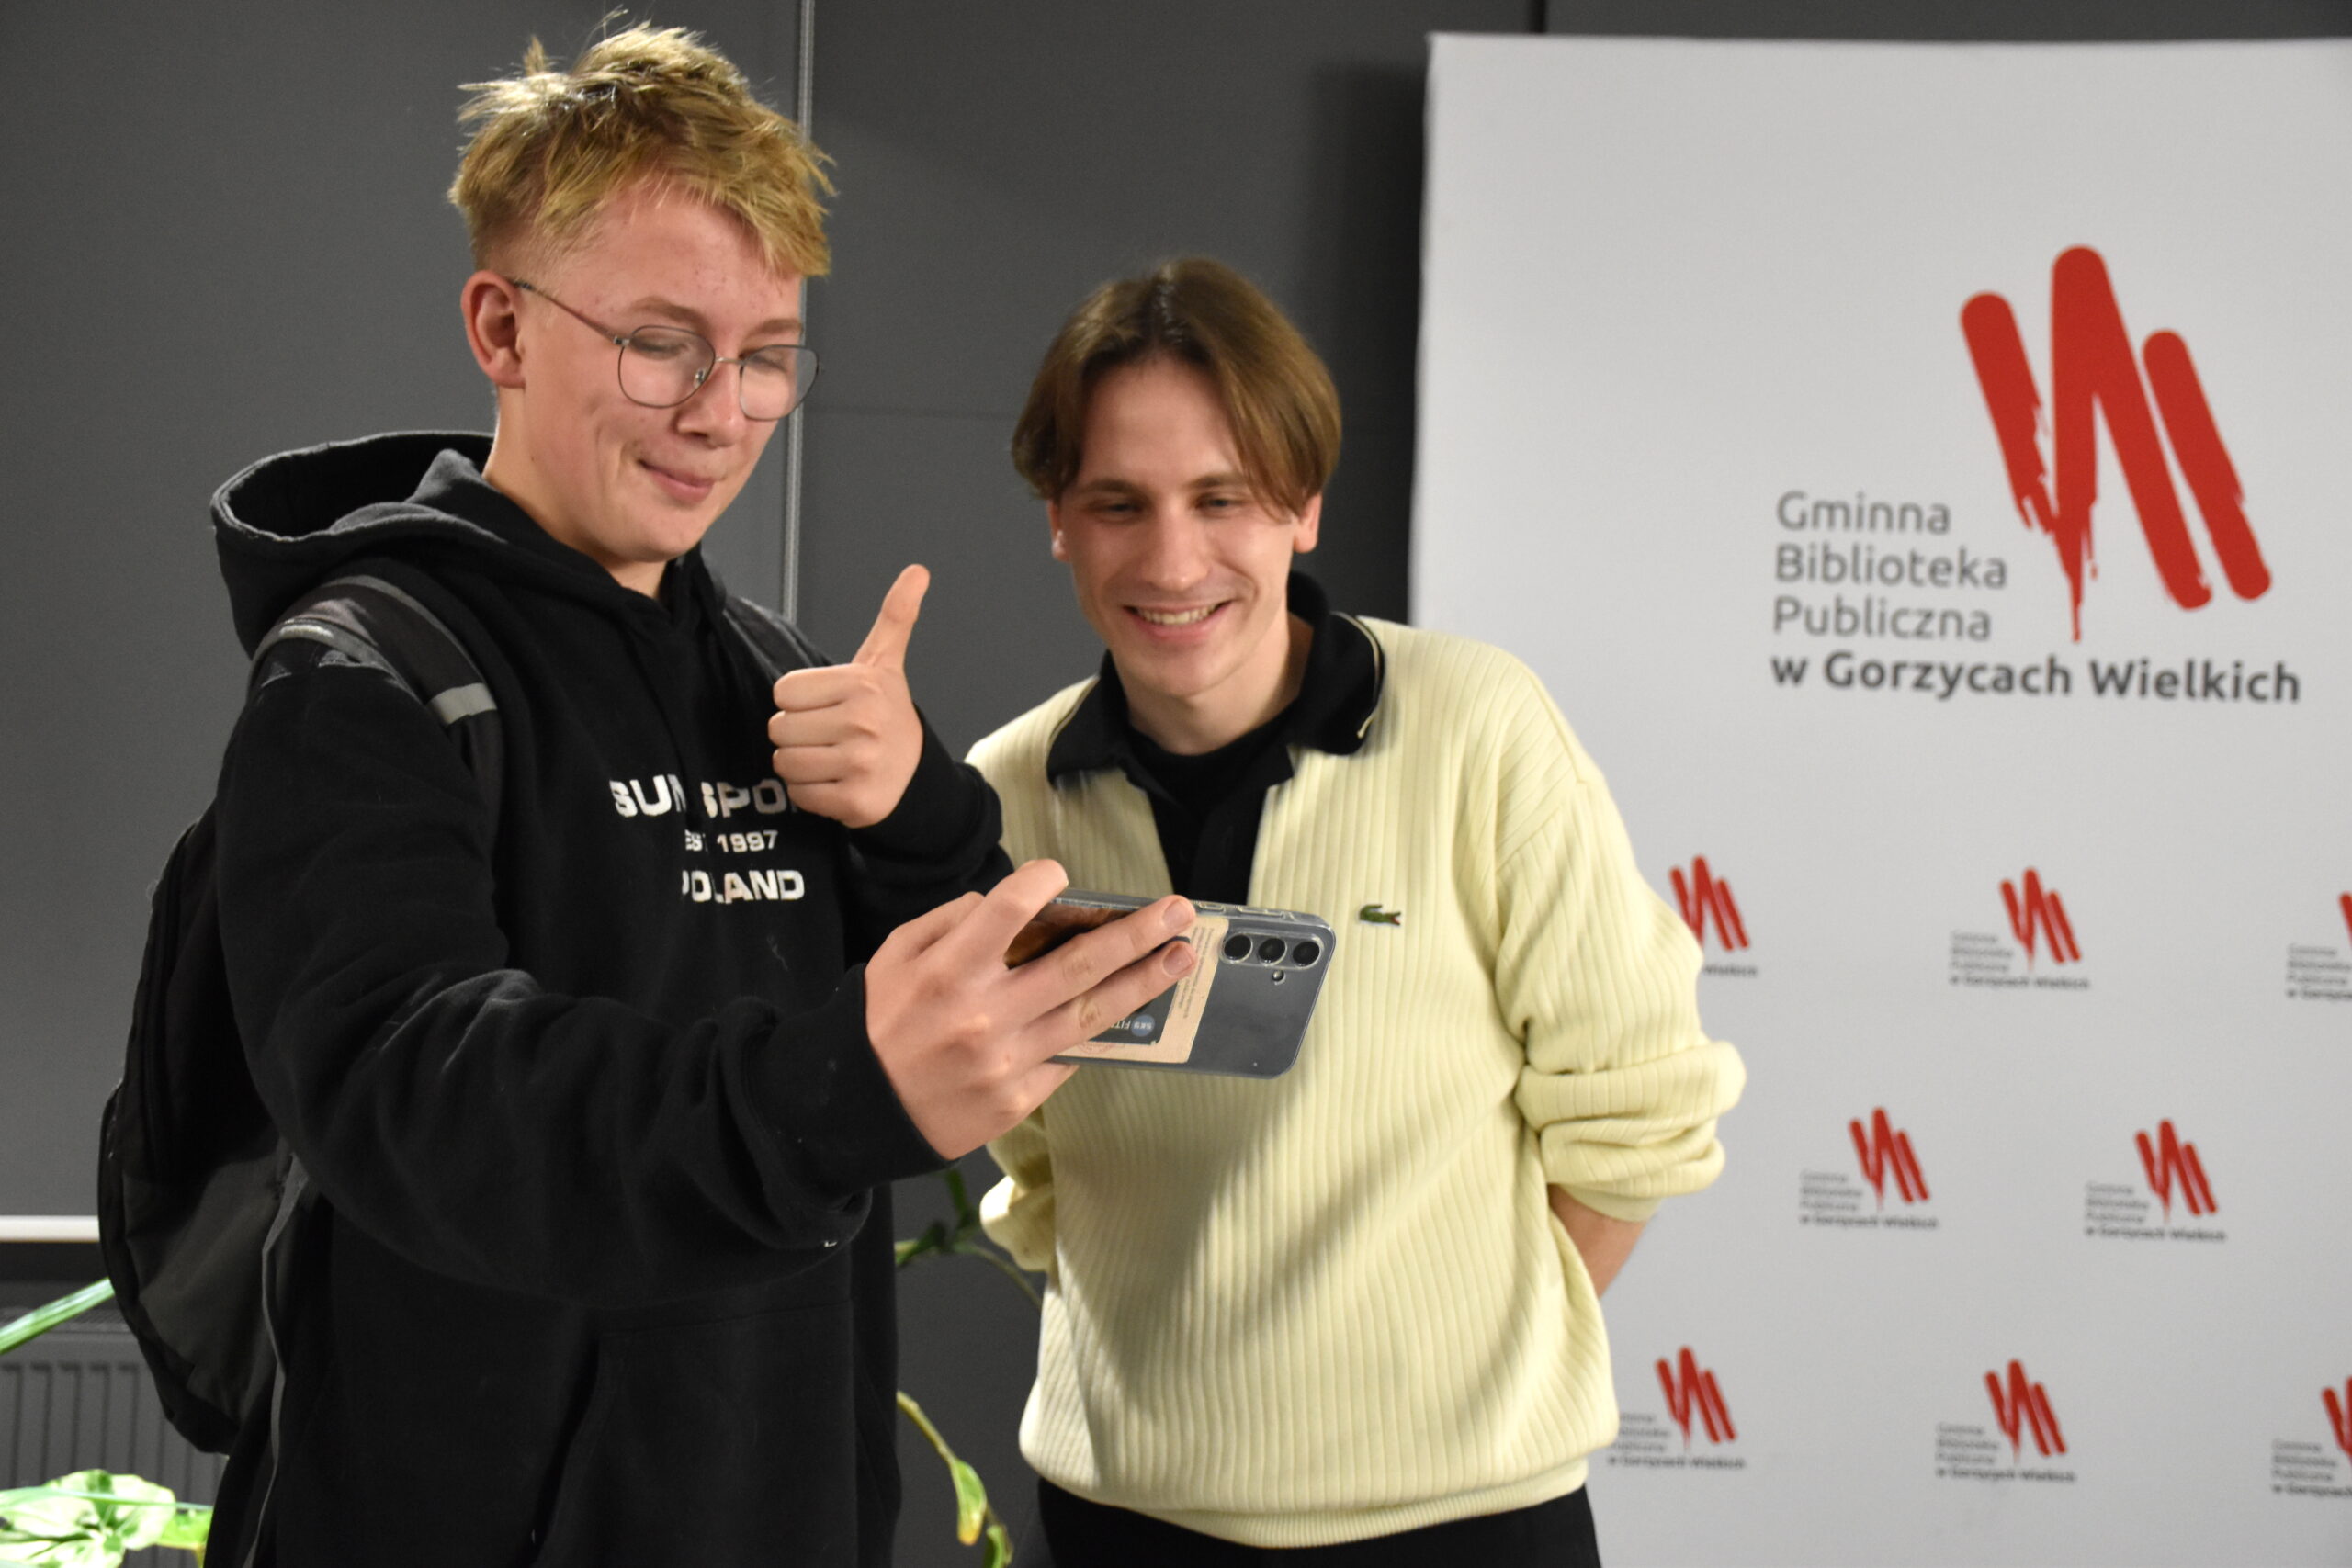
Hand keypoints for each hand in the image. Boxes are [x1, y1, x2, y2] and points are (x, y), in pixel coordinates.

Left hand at [768, 564, 927, 827]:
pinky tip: (836, 784)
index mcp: (863, 685)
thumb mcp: (886, 665)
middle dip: (797, 735)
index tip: (828, 707)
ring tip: (830, 759)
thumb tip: (918, 570)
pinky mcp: (854, 802)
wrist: (916, 777)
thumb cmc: (887, 716)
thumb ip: (895, 617)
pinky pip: (800, 795)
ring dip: (800, 765)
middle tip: (829, 736)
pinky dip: (811, 794)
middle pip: (779, 729)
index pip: (782, 693)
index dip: (799, 703)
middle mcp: (864, 723)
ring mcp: (860, 765)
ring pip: (784, 763)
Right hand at [865, 860, 1196, 1157]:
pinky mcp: (1018, 1098)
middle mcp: (984, 1014)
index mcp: (948, 970)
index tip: (1061, 873)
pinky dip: (1097, 1032)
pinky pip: (1069, 1057)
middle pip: (1076, 965)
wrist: (856, 1112)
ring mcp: (1007, 1061)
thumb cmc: (877, 1025)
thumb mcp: (895, 957)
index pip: (1008, 911)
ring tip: (1180, 957)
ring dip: (1143, 982)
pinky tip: (1129, 1009)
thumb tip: (1004, 904)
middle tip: (1178, 912)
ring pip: (1091, 1014)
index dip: (1041, 882)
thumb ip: (951, 923)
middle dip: (1135, 934)